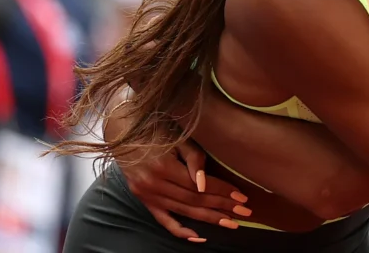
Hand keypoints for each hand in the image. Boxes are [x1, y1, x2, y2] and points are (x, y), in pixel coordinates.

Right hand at [106, 99, 249, 242]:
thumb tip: (204, 183)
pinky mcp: (144, 201)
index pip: (200, 185)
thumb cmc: (158, 130)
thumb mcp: (178, 138)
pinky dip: (181, 231)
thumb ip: (194, 159)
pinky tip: (199, 238)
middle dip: (222, 206)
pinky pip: (164, 221)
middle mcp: (153, 184)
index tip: (242, 196)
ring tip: (231, 223)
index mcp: (163, 167)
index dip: (222, 191)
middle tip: (245, 211)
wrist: (123, 132)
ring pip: (184, 212)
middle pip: (194, 201)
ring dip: (209, 219)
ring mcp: (147, 195)